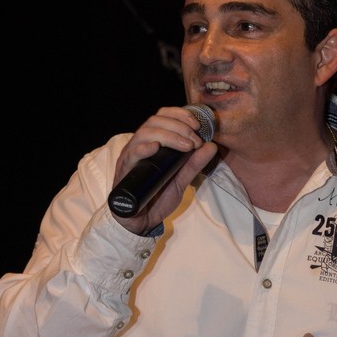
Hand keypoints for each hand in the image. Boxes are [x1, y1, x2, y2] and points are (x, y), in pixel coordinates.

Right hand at [110, 106, 217, 234]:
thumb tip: (212, 146)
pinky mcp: (124, 170)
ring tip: (186, 146)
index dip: (180, 115)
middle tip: (195, 140)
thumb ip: (194, 164)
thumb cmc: (157, 197)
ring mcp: (131, 156)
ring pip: (144, 133)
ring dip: (168, 136)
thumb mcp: (181, 180)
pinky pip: (131, 154)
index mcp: (153, 143)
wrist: (142, 221)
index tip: (197, 125)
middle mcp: (140, 145)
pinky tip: (155, 148)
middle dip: (179, 126)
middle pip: (155, 121)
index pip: (162, 116)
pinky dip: (143, 148)